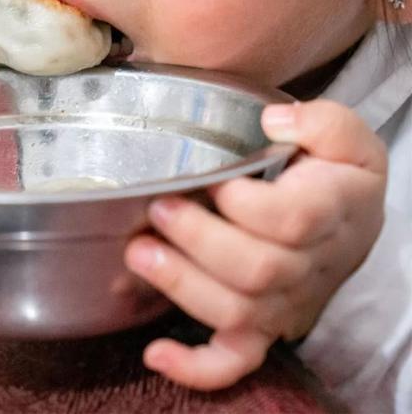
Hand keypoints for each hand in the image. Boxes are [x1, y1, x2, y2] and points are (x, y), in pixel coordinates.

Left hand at [124, 99, 386, 389]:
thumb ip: (320, 121)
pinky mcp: (263, 324)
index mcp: (331, 212)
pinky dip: (196, 367)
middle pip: (258, 270)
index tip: (214, 177)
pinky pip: (235, 360)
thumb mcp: (343, 133)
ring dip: (183, 286)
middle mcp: (308, 267)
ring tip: (140, 252)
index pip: (294, 220)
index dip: (248, 204)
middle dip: (199, 239)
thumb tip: (274, 122)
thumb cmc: (334, 172)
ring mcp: (284, 303)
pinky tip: (157, 352)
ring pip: (238, 313)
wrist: (348, 220)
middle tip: (159, 208)